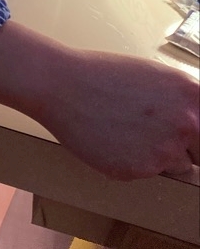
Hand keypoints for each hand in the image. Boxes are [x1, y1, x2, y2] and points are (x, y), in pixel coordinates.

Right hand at [0, 20, 198, 180]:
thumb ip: (184, 101)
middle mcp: (187, 125)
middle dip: (186, 150)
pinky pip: (145, 173)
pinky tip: (111, 140)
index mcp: (194, 96)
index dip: (197, 137)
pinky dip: (131, 162)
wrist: (62, 85)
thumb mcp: (157, 77)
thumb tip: (195, 124)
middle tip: (155, 136)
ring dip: (158, 157)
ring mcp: (164, 150)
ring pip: (175, 166)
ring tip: (126, 132)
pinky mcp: (137, 170)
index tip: (190, 141)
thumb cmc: (104, 75)